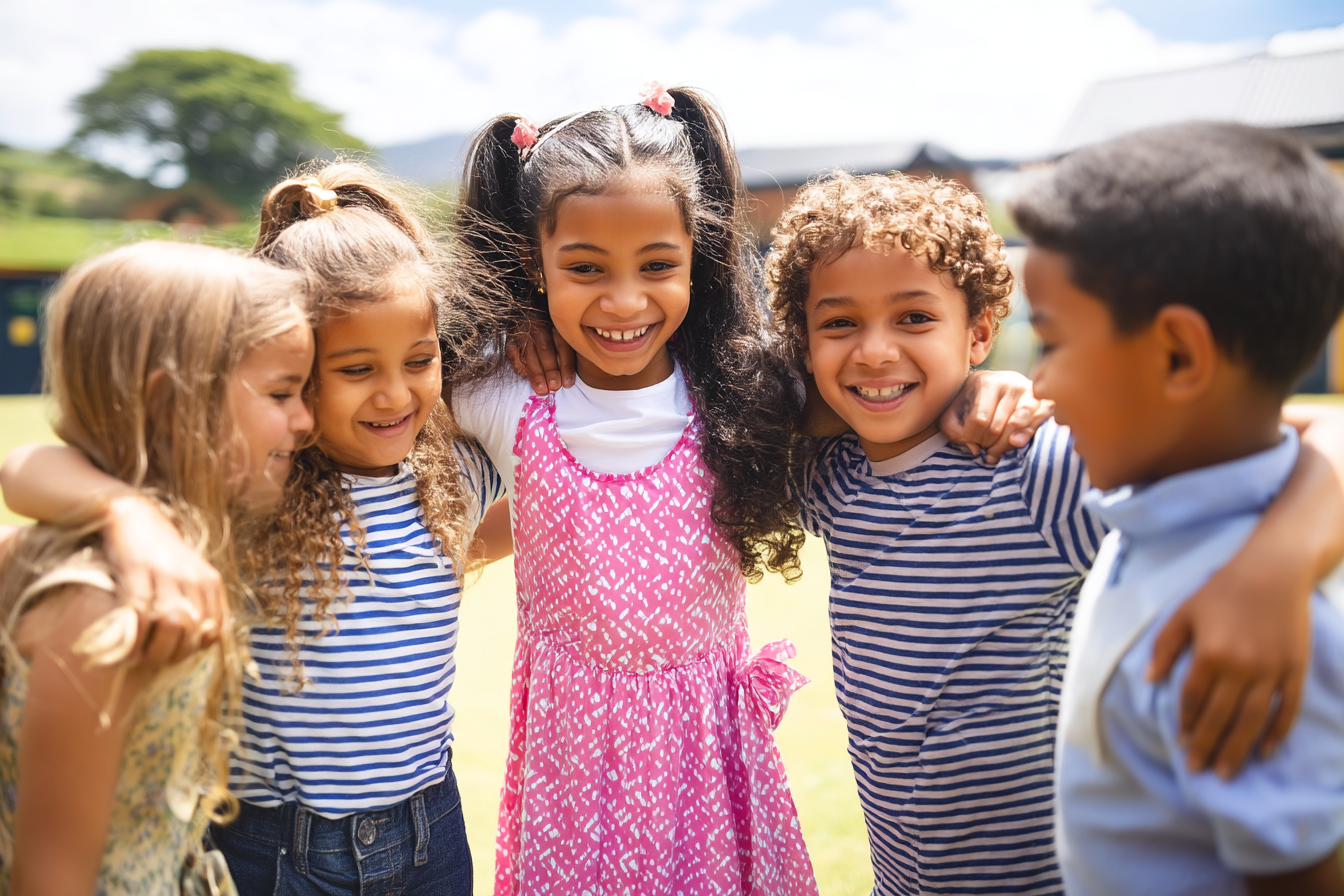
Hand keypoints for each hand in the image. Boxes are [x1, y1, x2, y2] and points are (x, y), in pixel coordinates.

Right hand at [102, 495, 225, 666]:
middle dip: (173, 654)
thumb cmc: (162, 553)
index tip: (177, 655)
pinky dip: (132, 632)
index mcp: (210, 581)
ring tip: (139, 657)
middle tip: (154, 661)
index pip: (216, 628)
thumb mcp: (191, 574)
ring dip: (154, 647)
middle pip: (193, 629)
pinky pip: (137, 609)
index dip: (197, 649)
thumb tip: (202, 641)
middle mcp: (192, 577)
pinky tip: (125, 644)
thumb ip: (199, 602)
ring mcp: (165, 573)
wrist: (135, 515)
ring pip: (170, 622)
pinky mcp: (136, 569)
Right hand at [506, 320, 575, 395]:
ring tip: (542, 389)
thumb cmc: (551, 340)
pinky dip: (521, 368)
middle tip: (554, 386)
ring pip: (529, 352)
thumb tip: (570, 380)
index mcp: (556, 326)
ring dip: (536, 373)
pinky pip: (514, 355)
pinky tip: (528, 379)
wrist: (525, 325)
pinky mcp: (511, 341)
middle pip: (545, 347)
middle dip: (550, 369)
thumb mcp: (563, 340)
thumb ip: (566, 355)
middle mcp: (539, 326)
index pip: (563, 345)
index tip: (568, 383)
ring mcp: (523, 332)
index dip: (566, 365)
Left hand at [940, 370, 1053, 463]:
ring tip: (997, 449)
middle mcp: (1007, 380)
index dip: (973, 439)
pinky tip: (1017, 442)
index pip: (978, 420)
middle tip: (985, 448)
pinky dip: (1027, 435)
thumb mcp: (953, 416)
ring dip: (1005, 445)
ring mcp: (1028, 390)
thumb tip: (976, 451)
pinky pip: (1038, 422)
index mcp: (983, 381)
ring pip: (1017, 426)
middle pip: (997, 427)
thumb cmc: (971, 408)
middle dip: (988, 445)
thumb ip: (954, 432)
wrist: (999, 394)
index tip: (971, 442)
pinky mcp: (1044, 400)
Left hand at [1148, 543, 1310, 778]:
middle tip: (1197, 770)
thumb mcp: (1183, 613)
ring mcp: (1272, 671)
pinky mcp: (1295, 670)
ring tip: (1226, 772)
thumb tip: (1151, 681)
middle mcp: (1242, 668)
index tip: (1180, 741)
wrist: (1274, 570)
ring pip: (1253, 721)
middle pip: (1220, 717)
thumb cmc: (1222, 590)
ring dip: (1238, 749)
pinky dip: (1277, 733)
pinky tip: (1266, 752)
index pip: (1194, 699)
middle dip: (1207, 746)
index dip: (1186, 722)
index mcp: (1210, 654)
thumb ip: (1165, 647)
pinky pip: (1286, 709)